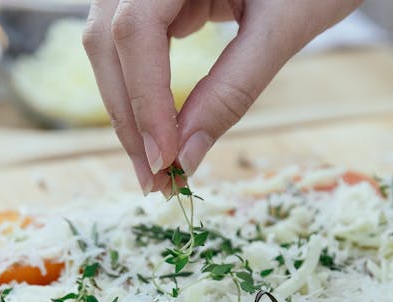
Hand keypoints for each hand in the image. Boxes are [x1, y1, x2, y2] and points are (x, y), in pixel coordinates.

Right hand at [83, 0, 361, 192]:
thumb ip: (234, 87)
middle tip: (157, 182)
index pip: (135, 30)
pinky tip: (161, 133)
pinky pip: (129, 46)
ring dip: (129, 112)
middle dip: (130, 118)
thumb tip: (187, 156)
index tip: (166, 159)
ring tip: (157, 167)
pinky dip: (142, 92)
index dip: (145, 99)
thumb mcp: (284, 27)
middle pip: (107, 42)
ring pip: (108, 47)